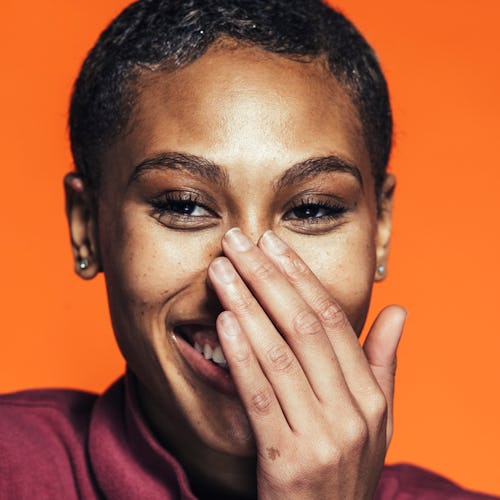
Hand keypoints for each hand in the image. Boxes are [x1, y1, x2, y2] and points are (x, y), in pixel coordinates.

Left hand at [208, 228, 405, 499]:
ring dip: (246, 305)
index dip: (299, 276)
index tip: (271, 244)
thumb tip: (400, 311)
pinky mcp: (287, 462)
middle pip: (302, 325)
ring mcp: (321, 437)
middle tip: (238, 241)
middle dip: (266, 277)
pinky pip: (261, 397)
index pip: (332, 319)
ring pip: (279, 354)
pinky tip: (224, 321)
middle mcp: (351, 411)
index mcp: (370, 395)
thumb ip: (383, 364)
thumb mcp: (377, 420)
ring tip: (222, 270)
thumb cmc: (345, 469)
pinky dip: (242, 356)